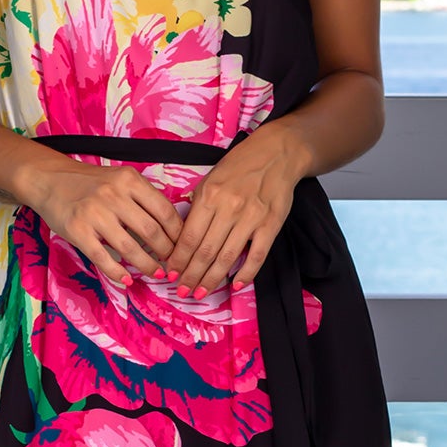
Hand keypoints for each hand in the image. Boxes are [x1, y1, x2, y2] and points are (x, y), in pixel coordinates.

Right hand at [30, 159, 186, 286]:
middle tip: (172, 264)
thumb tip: (170, 226)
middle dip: (166, 252)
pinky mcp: (78, 230)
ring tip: (156, 273)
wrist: (49, 180)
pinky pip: (102, 258)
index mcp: (129, 180)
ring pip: (129, 247)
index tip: (182, 247)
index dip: (177, 234)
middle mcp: (113, 195)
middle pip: (151, 231)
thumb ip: (142, 197)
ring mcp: (94, 213)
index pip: (164, 211)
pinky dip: (117, 272)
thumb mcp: (119, 179)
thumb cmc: (89, 182)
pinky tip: (127, 279)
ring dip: (147, 265)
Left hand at [162, 123, 305, 296]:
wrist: (276, 154)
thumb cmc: (239, 166)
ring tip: (200, 293)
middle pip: (205, 251)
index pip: (189, 237)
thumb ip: (197, 206)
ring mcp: (251, 218)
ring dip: (211, 279)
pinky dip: (246, 273)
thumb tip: (182, 237)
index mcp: (209, 196)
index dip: (178, 260)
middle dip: (190, 275)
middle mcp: (228, 208)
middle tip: (181, 291)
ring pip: (227, 257)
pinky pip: (257, 255)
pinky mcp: (271, 225)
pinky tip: (235, 285)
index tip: (170, 274)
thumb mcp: (210, 179)